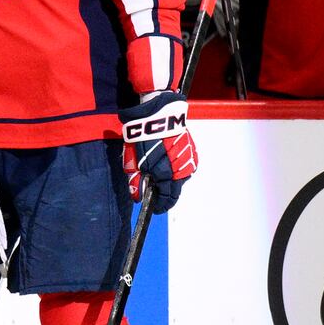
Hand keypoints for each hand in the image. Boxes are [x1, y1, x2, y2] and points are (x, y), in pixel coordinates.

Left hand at [119, 91, 197, 212]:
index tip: (156, 209)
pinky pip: (184, 165)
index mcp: (166, 174)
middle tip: (154, 189)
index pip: (168, 198)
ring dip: (171, 179)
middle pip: (175, 188)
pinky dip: (176, 167)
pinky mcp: (191, 150)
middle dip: (165, 191)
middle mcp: (181, 169)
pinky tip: (167, 162)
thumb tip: (138, 198)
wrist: (157, 116)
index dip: (161, 205)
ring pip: (180, 177)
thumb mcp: (132, 161)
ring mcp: (188, 159)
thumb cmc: (142, 139)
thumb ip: (135, 181)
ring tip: (159, 173)